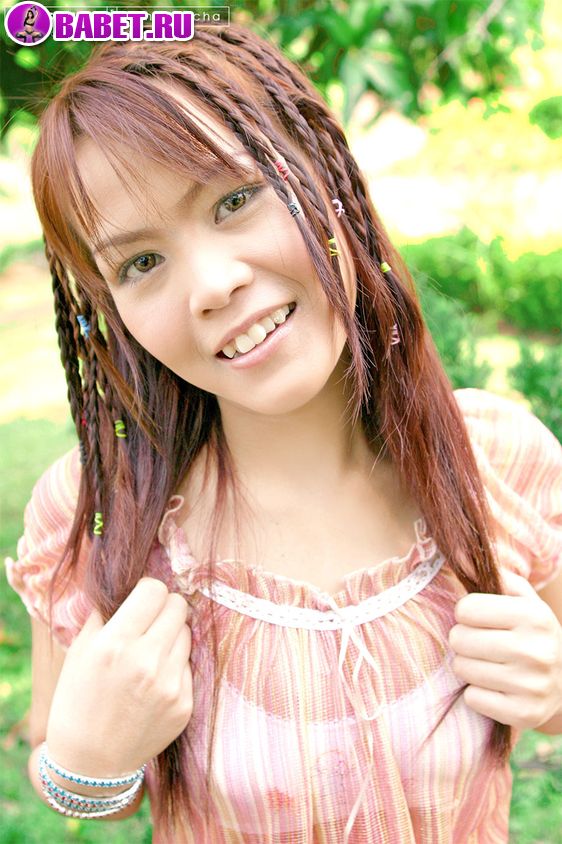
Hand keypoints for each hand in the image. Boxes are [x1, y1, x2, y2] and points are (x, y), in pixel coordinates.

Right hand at [46, 578, 192, 776]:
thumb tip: (127, 588)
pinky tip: (153, 683)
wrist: (89, 765)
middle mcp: (146, 662)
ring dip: (171, 636)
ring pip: (187, 633)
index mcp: (115, 644)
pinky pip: (189, 665)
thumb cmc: (78, 701)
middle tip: (149, 623)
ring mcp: (170, 685)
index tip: (140, 601)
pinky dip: (174, 666)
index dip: (147, 591)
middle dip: (163, 609)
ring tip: (149, 654)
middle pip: (177, 606)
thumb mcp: (80, 652)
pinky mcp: (184, 705)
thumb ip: (105, 615)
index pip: (154, 590)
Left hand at [448, 567, 561, 730]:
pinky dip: (477, 693)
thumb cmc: (532, 633)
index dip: (466, 613)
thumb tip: (458, 551)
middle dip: (462, 640)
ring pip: (462, 668)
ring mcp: (531, 685)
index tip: (478, 619)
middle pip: (459, 639)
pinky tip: (495, 686)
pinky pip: (473, 698)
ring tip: (487, 663)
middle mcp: (535, 650)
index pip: (466, 608)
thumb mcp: (522, 598)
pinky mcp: (525, 713)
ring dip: (467, 665)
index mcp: (534, 616)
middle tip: (479, 643)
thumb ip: (493, 573)